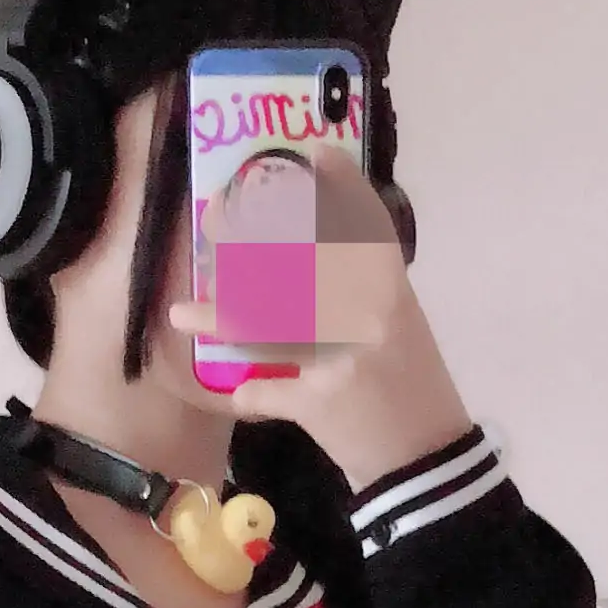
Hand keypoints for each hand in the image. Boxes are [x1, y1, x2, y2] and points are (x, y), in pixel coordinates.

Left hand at [170, 146, 471, 489]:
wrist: (425, 456)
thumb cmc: (406, 384)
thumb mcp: (395, 322)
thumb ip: (358, 285)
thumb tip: (299, 246)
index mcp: (392, 291)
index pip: (367, 225)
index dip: (342, 185)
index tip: (314, 151)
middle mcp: (372, 314)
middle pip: (301, 267)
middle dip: (249, 246)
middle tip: (211, 224)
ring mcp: (346, 358)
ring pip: (271, 327)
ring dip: (222, 320)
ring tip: (183, 313)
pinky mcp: (323, 404)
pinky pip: (271, 392)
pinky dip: (253, 394)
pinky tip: (238, 394)